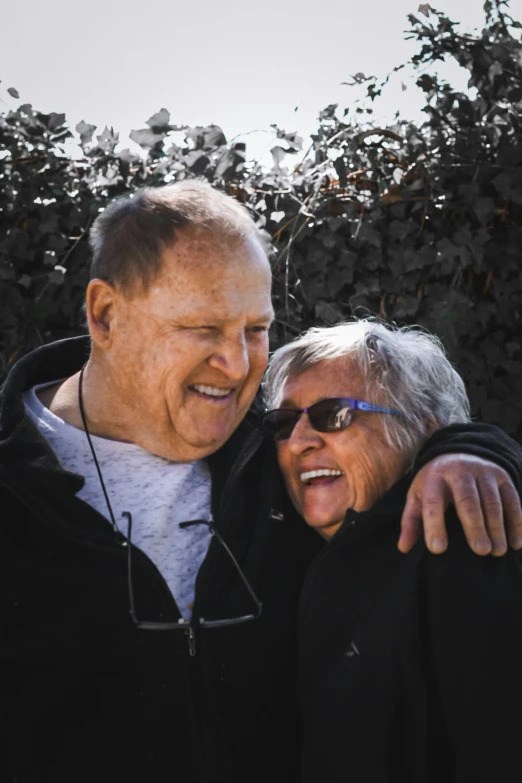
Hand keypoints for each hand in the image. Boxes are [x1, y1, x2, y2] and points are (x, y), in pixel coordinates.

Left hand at [399, 454, 521, 555]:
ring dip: (497, 527)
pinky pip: (512, 499)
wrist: (459, 453)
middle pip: (468, 500)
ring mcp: (483, 472)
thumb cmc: (435, 483)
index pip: (433, 502)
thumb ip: (411, 521)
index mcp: (434, 477)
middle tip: (480, 551)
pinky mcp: (502, 476)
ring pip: (492, 501)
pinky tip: (516, 543)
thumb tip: (403, 548)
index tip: (437, 549)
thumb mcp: (418, 496)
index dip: (434, 525)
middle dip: (474, 526)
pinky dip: (516, 521)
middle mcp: (459, 471)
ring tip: (498, 551)